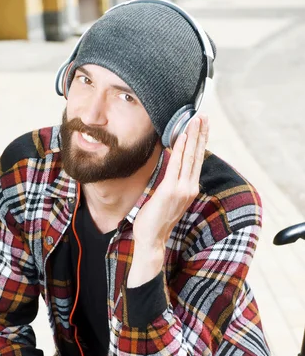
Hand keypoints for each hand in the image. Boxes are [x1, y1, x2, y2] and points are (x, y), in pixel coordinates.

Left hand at [133, 115, 208, 249]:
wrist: (152, 239)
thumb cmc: (155, 221)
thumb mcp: (168, 200)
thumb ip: (172, 185)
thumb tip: (171, 170)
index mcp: (190, 190)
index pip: (197, 161)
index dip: (200, 142)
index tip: (202, 126)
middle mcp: (190, 188)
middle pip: (197, 155)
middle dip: (201, 134)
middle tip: (204, 116)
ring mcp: (182, 189)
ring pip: (190, 157)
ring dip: (193, 136)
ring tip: (196, 119)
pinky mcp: (170, 190)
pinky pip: (177, 165)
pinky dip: (181, 149)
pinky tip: (182, 136)